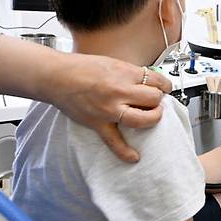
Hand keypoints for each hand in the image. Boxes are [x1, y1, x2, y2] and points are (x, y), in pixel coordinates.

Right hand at [46, 53, 171, 161]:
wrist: (56, 76)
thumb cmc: (81, 67)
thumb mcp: (112, 62)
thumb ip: (130, 74)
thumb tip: (147, 82)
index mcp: (124, 74)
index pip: (156, 80)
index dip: (164, 85)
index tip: (163, 88)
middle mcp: (119, 92)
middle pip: (153, 99)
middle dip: (158, 99)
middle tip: (155, 100)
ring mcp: (109, 110)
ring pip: (142, 119)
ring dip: (153, 118)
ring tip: (153, 116)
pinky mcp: (98, 123)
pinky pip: (114, 141)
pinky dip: (125, 151)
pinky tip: (135, 157)